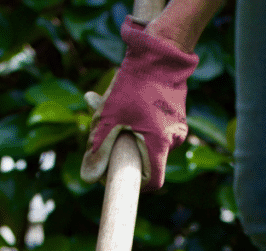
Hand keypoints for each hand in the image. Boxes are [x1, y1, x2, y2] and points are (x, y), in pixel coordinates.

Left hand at [80, 17, 197, 190]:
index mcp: (160, 146)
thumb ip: (98, 149)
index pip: (153, 183)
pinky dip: (139, 121)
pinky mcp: (176, 115)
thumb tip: (88, 179)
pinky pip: (156, 127)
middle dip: (124, 150)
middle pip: (147, 160)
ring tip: (112, 108)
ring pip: (149, 142)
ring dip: (129, 133)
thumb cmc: (135, 84)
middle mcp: (173, 140)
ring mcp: (177, 127)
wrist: (162, 51)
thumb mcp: (110, 118)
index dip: (134, 184)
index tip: (117, 174)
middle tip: (105, 130)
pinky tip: (126, 102)